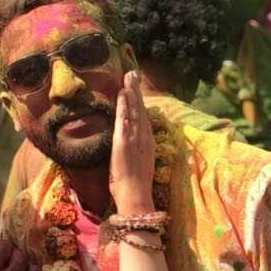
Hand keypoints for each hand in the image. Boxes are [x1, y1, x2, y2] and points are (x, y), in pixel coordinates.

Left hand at [109, 71, 154, 214]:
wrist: (136, 196)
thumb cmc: (135, 186)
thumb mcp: (139, 163)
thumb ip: (138, 151)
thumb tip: (133, 144)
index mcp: (148, 142)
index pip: (144, 117)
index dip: (140, 101)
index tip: (136, 87)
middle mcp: (144, 137)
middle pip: (140, 109)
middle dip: (136, 90)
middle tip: (132, 73)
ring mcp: (135, 138)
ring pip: (133, 110)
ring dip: (130, 92)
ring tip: (128, 77)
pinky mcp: (124, 142)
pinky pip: (124, 119)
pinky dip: (124, 105)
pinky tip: (122, 94)